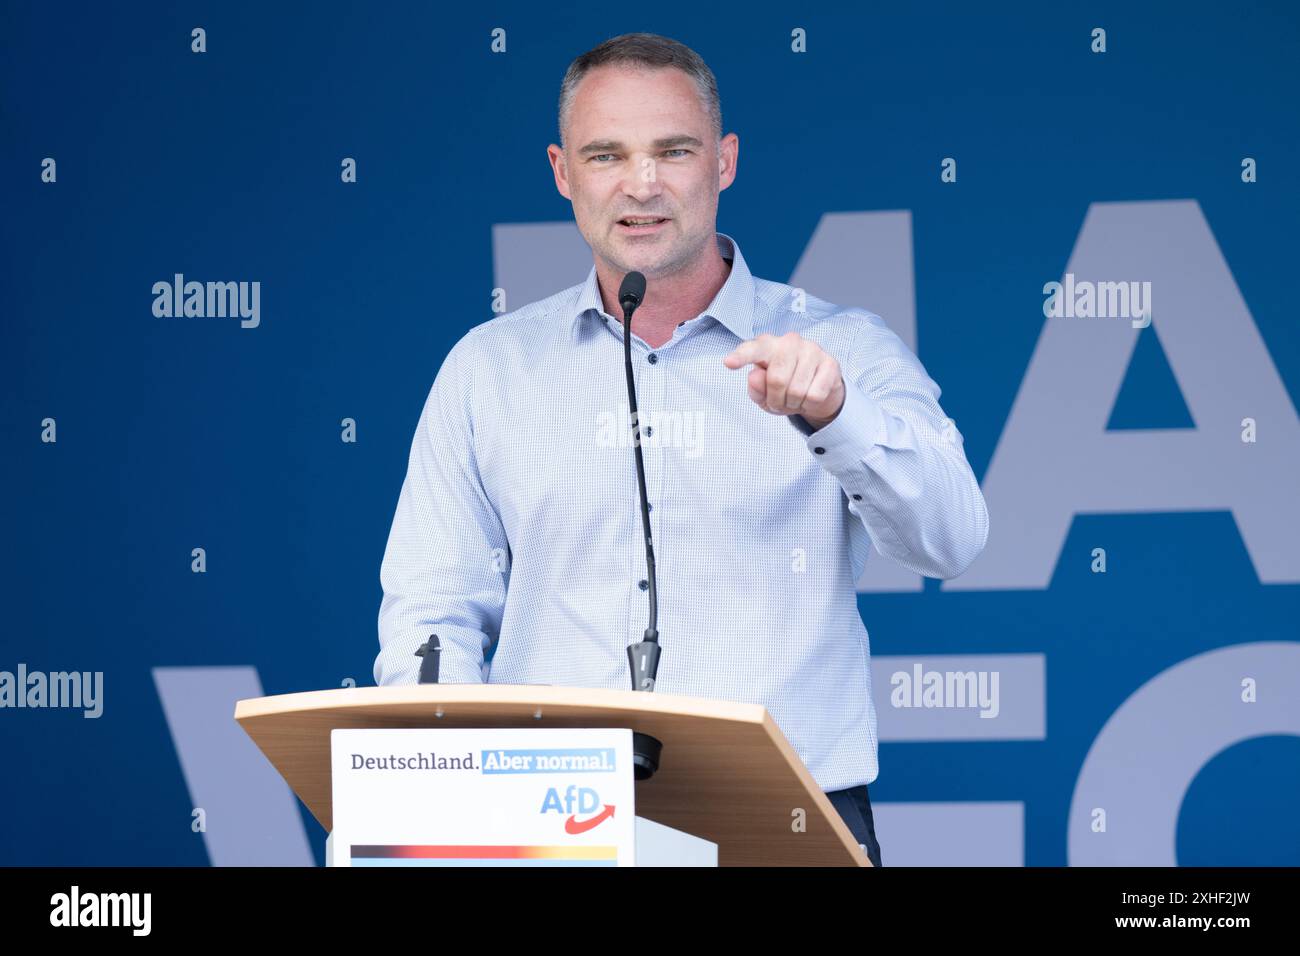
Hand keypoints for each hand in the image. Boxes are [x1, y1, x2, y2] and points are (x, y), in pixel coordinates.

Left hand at [723, 332, 845, 430]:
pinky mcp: (830, 363)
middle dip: (776, 399)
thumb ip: (756, 388)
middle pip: (777, 380)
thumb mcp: (763, 394)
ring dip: (793, 404)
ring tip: (794, 398)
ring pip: (797, 390)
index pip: (753, 350)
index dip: (741, 357)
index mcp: (767, 345)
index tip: (728, 362)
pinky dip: (809, 404)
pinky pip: (815, 395)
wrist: (816, 390)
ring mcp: (812, 349)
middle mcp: (789, 341)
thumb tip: (756, 377)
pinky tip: (809, 396)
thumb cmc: (783, 388)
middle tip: (779, 401)